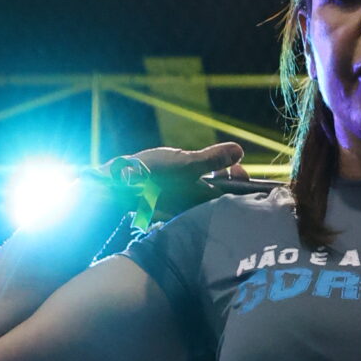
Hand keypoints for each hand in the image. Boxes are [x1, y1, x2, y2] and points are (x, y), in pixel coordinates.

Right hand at [101, 140, 247, 221]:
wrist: (116, 187)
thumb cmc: (152, 176)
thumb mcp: (185, 162)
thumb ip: (213, 159)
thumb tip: (239, 151)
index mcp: (203, 204)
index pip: (234, 200)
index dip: (243, 185)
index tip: (240, 168)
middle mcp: (196, 210)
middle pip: (223, 198)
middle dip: (232, 181)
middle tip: (234, 167)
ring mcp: (184, 206)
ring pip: (208, 194)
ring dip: (217, 179)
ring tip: (219, 167)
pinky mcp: (173, 202)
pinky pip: (194, 193)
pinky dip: (201, 182)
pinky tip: (196, 171)